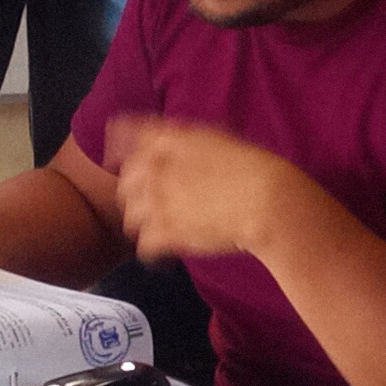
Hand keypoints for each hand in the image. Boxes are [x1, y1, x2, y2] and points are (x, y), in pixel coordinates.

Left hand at [107, 116, 308, 262]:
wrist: (267, 200)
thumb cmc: (252, 166)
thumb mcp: (214, 138)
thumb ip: (180, 140)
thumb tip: (158, 144)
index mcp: (167, 139)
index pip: (124, 133)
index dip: (117, 146)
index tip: (117, 158)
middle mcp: (154, 167)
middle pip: (124, 182)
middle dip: (135, 192)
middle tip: (153, 202)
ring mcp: (156, 202)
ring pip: (130, 216)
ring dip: (143, 222)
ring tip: (161, 228)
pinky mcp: (165, 233)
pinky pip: (144, 246)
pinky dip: (154, 251)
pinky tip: (166, 252)